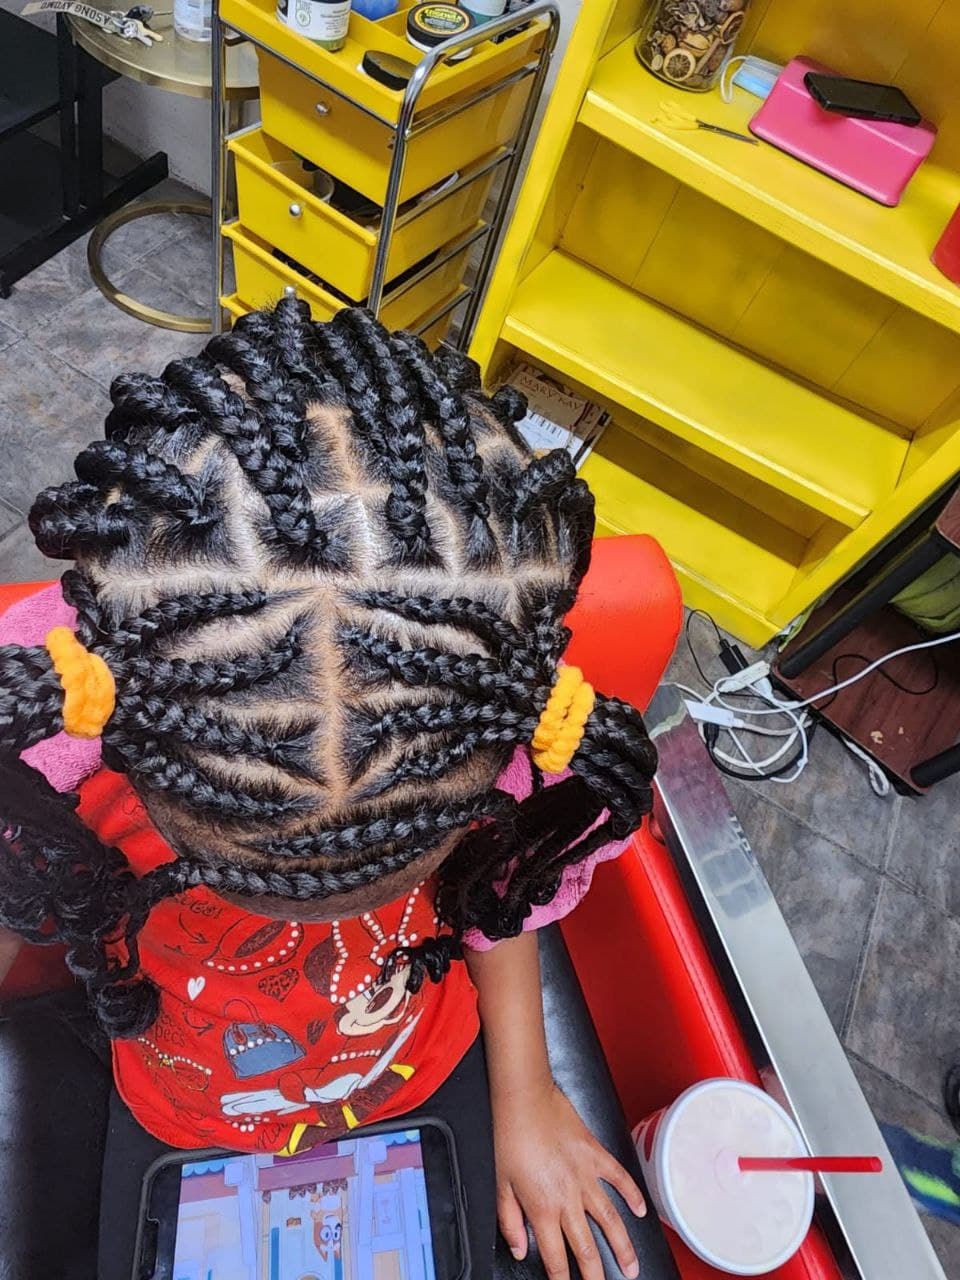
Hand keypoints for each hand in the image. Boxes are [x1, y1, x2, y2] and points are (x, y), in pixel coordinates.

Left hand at [493, 1081, 646, 1279]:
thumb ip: (510, 1221)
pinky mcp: (596, 1155)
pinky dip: (632, 1194)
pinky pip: (620, 1178)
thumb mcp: (501, 1184)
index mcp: (543, 1209)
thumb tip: (519, 1249)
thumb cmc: (510, 1137)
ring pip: (610, 1220)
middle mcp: (568, 1198)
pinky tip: (640, 1210)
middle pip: (587, 1248)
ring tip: (632, 1265)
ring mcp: (586, 1177)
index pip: (556, 1259)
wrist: (525, 1099)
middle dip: (597, 1274)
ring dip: (623, 1246)